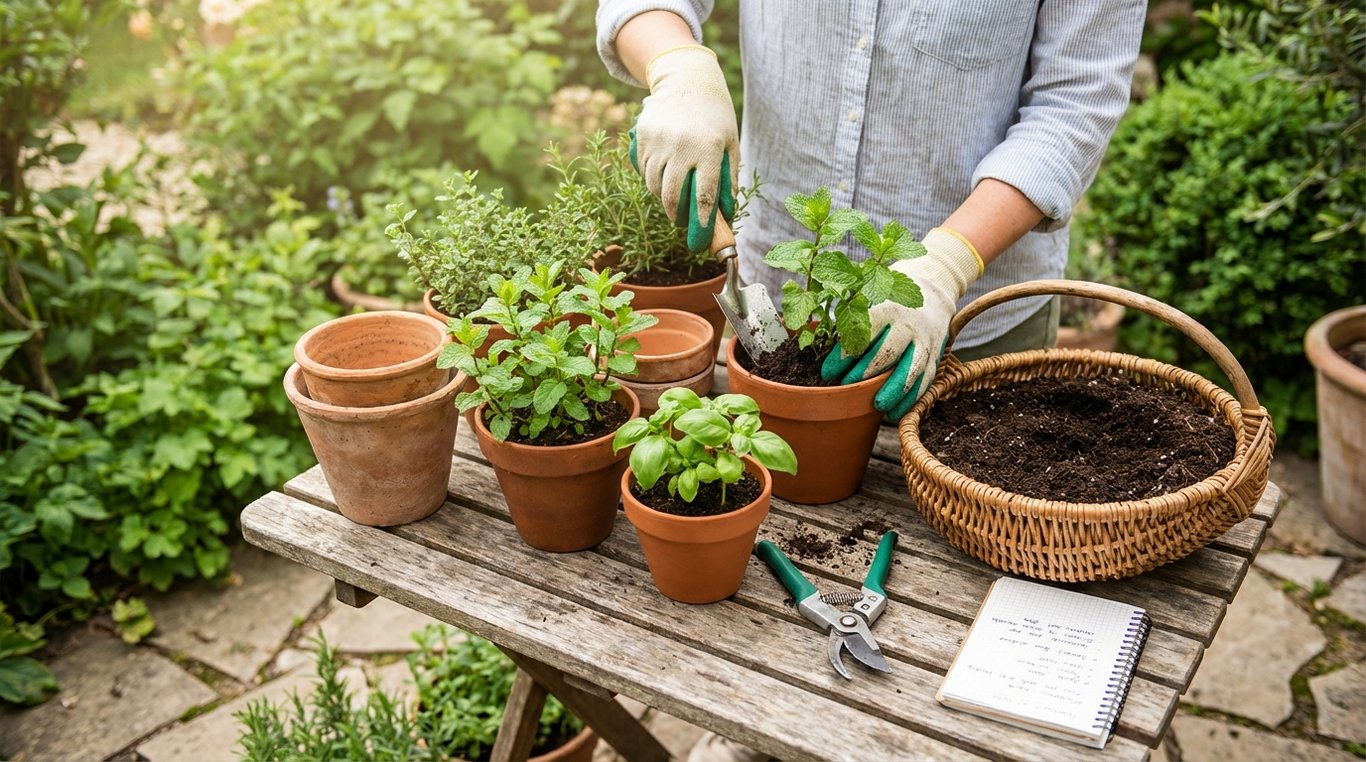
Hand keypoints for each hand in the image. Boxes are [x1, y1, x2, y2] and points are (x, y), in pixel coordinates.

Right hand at [630, 44, 738, 252]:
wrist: (689, 80)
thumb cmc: (716, 117)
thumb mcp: (730, 144)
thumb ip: (729, 178)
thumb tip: (726, 214)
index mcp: (709, 149)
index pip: (703, 196)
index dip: (701, 221)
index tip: (699, 237)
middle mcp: (682, 145)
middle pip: (672, 196)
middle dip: (676, 215)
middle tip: (681, 221)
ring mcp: (659, 140)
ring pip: (654, 186)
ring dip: (662, 199)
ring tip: (672, 198)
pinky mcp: (643, 136)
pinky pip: (644, 170)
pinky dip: (652, 180)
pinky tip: (662, 176)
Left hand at [820, 228, 982, 418]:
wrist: (931, 293)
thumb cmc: (887, 302)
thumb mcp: (868, 300)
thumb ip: (847, 319)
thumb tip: (812, 338)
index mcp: (886, 309)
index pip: (863, 332)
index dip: (844, 354)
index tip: (826, 372)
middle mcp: (907, 325)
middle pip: (888, 351)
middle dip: (866, 372)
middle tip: (847, 386)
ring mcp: (924, 342)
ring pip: (911, 368)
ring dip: (894, 390)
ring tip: (877, 406)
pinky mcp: (935, 356)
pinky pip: (925, 380)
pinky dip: (910, 399)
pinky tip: (894, 413)